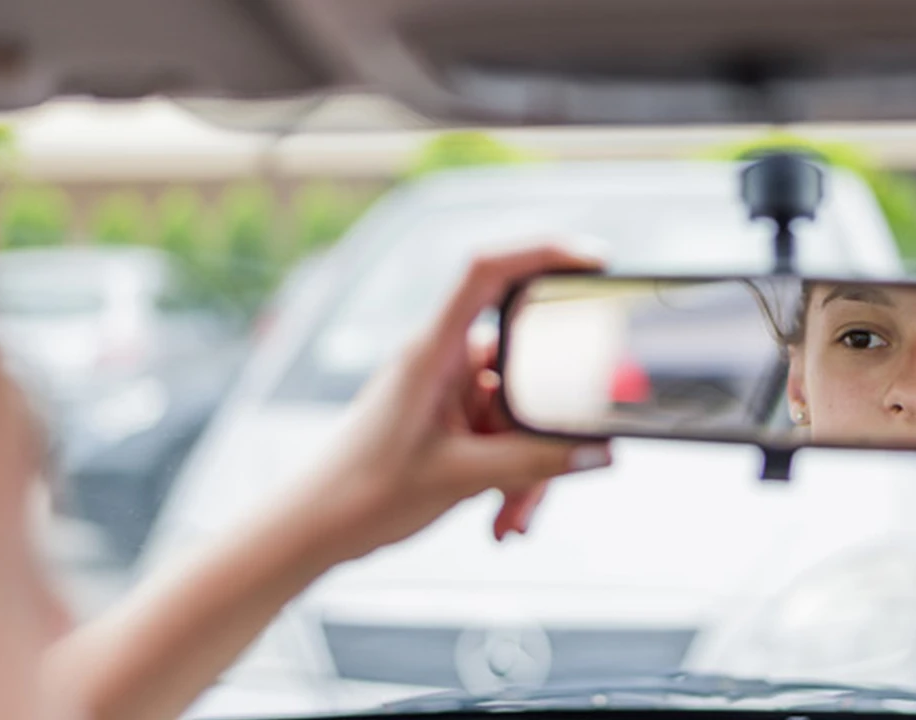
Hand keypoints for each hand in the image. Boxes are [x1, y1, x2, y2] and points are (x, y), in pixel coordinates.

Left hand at [308, 245, 612, 559]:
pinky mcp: (451, 420)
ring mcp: (449, 391)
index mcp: (433, 351)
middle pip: (528, 367)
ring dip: (528, 468)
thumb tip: (599, 452)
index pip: (489, 273)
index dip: (543, 253)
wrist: (315, 529)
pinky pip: (503, 436)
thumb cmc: (363, 492)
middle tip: (558, 473)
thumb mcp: (463, 478)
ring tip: (512, 516)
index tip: (595, 261)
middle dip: (549, 427)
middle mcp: (443, 360)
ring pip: (521, 412)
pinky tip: (502, 518)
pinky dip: (511, 475)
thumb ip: (537, 463)